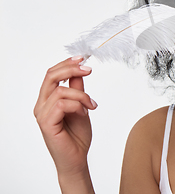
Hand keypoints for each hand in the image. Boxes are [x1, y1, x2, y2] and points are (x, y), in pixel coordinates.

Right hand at [34, 56, 96, 191]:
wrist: (77, 158)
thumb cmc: (77, 135)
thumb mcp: (82, 106)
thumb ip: (78, 90)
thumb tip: (80, 71)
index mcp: (47, 99)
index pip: (52, 74)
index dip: (66, 63)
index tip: (83, 58)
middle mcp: (41, 105)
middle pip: (50, 76)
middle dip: (71, 68)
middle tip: (88, 69)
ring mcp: (42, 114)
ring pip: (61, 91)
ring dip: (81, 95)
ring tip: (91, 106)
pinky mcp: (46, 124)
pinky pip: (61, 104)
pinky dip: (77, 105)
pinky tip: (85, 113)